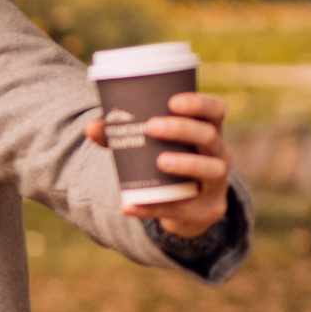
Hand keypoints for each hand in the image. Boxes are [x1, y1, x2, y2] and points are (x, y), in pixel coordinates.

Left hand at [84, 90, 232, 238]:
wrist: (185, 207)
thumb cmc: (166, 162)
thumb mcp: (150, 147)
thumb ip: (121, 134)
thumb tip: (92, 127)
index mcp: (207, 132)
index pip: (215, 111)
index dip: (200, 104)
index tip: (173, 101)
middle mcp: (218, 154)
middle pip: (210, 137)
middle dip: (183, 129)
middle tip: (152, 126)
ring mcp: (216, 184)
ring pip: (212, 170)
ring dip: (186, 164)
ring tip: (160, 161)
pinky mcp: (206, 210)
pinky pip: (182, 208)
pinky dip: (152, 207)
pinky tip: (128, 204)